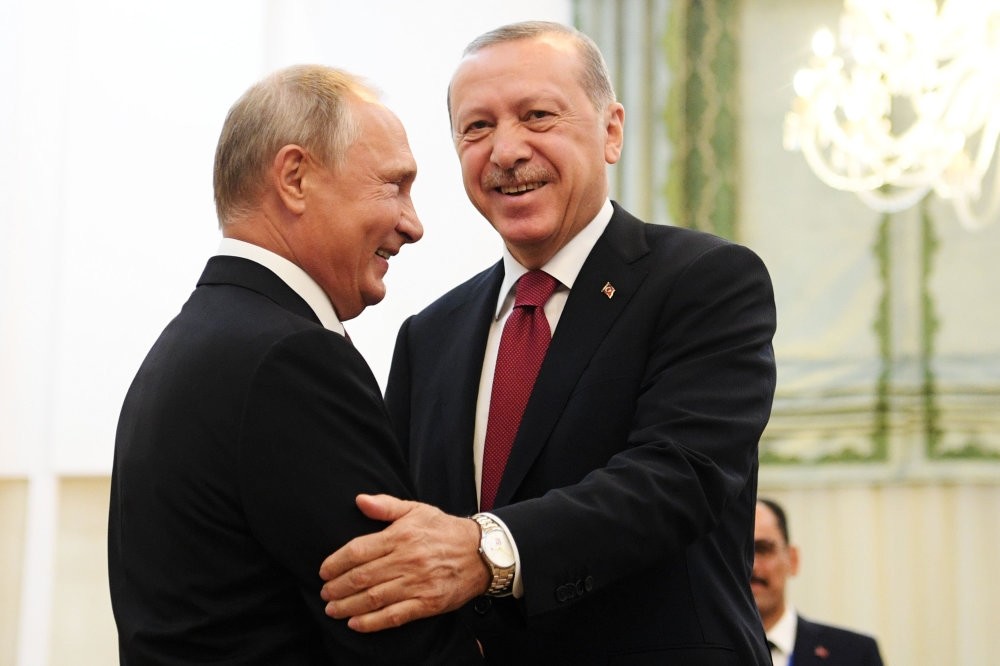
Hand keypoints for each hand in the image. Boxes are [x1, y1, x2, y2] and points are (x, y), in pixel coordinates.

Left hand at [319, 494, 487, 631]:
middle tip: (324, 593)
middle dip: (337, 587)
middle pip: (362, 576)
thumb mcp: (417, 510)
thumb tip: (359, 500)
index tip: (323, 570)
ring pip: (374, 598)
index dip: (336, 562)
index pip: (359, 550)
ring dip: (348, 606)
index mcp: (402, 536)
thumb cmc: (445, 530)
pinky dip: (372, 622)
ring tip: (332, 610)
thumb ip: (386, 506)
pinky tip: (356, 623)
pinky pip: (394, 616)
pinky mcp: (428, 603)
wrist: (482, 553)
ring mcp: (418, 583)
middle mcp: (408, 560)